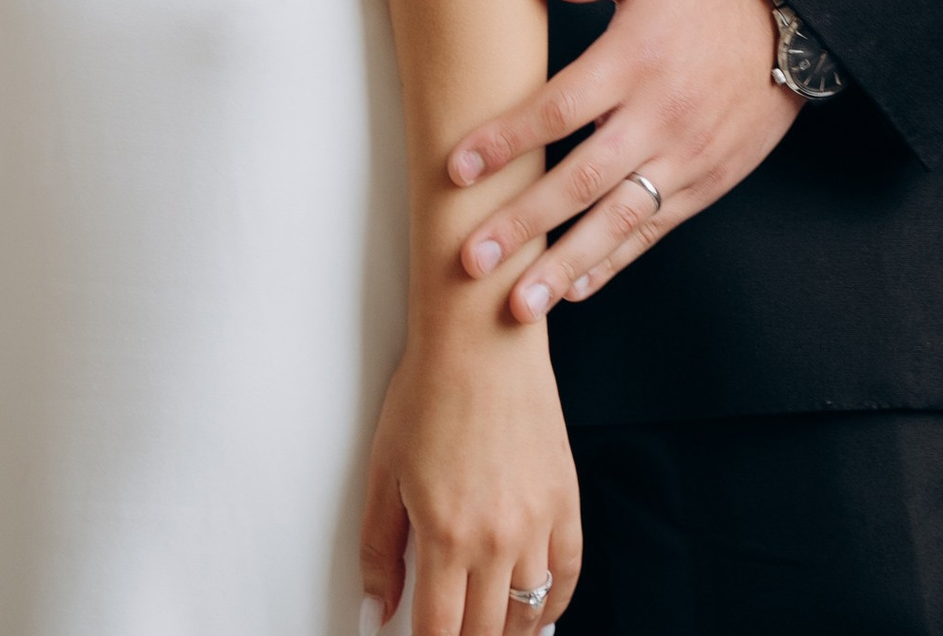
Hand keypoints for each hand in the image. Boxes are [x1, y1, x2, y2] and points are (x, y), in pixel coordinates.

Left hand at [358, 311, 580, 633]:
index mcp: (446, 534)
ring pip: (526, 614)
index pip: (438, 632)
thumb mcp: (385, 473)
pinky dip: (552, 604)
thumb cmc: (430, 392)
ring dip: (506, 634)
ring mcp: (536, 519)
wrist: (482, 336)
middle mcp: (496, 536)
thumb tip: (375, 612)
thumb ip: (378, 552)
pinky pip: (567, 574)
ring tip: (488, 632)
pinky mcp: (564, 498)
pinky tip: (535, 611)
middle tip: (451, 635)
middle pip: (483, 633)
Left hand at [447, 0, 796, 322]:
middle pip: (578, 179)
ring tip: (519, 305)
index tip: (458, 170)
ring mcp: (682, 157)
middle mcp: (656, 116)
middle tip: (472, 257)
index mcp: (634, 60)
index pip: (558, 109)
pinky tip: (576, 287)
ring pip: (615, 221)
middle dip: (521, 224)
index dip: (505, 142)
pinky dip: (613, 262)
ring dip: (564, 265)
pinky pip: (651, 230)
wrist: (791, 26)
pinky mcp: (704, 183)